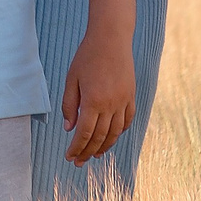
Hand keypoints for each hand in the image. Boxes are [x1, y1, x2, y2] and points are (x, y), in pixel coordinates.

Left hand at [58, 28, 135, 163]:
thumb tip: (69, 128)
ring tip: (95, 155)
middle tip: (79, 162)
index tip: (70, 157)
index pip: (83, 134)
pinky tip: (112, 137)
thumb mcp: (72, 79)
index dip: (76, 148)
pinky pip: (127, 120)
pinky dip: (120, 132)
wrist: (111, 38)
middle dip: (87, 152)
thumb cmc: (87, 56)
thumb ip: (69, 105)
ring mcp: (123, 101)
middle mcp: (110, 105)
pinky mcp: (131, 96)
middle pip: (99, 137)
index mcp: (92, 101)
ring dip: (104, 146)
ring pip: (115, 133)